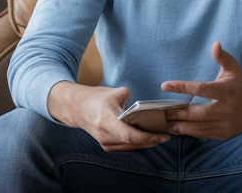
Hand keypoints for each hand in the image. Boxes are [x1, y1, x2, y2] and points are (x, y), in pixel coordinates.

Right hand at [47, 82, 169, 151]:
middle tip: (165, 136)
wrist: (76, 108)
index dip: (147, 137)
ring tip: (159, 137)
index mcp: (106, 119)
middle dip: (150, 141)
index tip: (162, 135)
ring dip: (145, 143)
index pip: (129, 135)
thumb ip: (127, 96)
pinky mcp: (105, 145)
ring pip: (129, 147)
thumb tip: (140, 102)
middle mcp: (104, 134)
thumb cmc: (94, 98)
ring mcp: (104, 142)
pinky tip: (146, 139)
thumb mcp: (112, 92)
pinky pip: (125, 147)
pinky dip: (136, 144)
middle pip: (132, 143)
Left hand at [159, 42, 241, 140]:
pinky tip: (178, 128)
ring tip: (165, 122)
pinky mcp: (224, 134)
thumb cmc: (240, 84)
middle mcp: (226, 109)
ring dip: (180, 125)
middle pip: (196, 113)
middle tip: (161, 111)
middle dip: (177, 112)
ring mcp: (226, 124)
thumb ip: (222, 57)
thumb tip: (215, 43)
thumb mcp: (233, 68)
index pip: (200, 89)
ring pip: (198, 127)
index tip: (164, 85)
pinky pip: (203, 134)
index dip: (181, 87)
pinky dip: (190, 132)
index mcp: (226, 91)